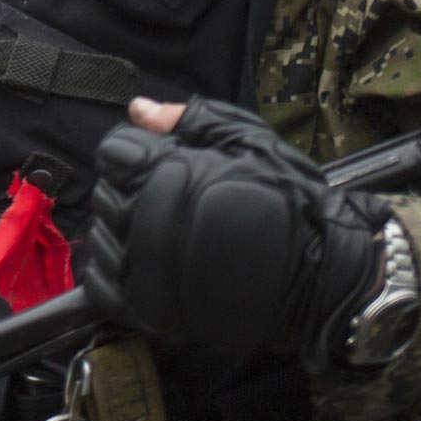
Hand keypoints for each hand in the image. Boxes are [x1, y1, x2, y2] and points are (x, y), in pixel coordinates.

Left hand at [83, 97, 387, 369]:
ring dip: (122, 228)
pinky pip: (103, 285)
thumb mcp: (248, 140)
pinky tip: (142, 259)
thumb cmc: (288, 199)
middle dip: (129, 186)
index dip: (136, 150)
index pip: (114, 153)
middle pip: (107, 193)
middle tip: (167, 192)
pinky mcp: (150, 310)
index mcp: (172, 174)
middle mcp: (152, 223)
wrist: (318, 274)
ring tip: (162, 226)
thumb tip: (138, 110)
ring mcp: (147, 271)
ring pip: (103, 237)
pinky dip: (113, 270)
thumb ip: (188, 121)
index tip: (160, 157)